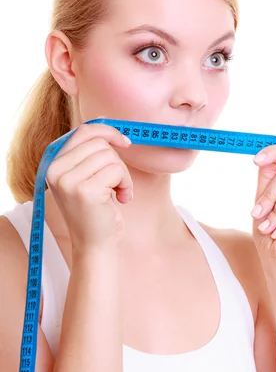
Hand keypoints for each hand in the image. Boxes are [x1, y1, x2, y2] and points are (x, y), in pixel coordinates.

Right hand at [45, 122, 132, 250]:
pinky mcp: (85, 191)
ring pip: (110, 156)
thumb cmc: (97, 211)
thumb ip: (90, 154)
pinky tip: (121, 200)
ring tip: (118, 193)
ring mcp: (68, 181)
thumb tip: (110, 126)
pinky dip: (126, 184)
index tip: (125, 142)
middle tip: (117, 184)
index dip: (108, 132)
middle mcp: (55, 170)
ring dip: (123, 175)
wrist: (95, 246)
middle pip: (100, 143)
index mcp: (53, 163)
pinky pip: (117, 171)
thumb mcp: (87, 177)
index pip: (83, 131)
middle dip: (117, 162)